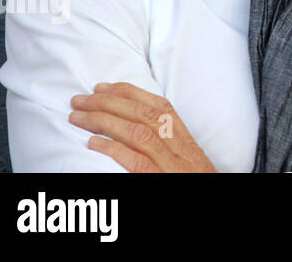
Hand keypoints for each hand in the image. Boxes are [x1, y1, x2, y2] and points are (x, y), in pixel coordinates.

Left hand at [69, 81, 216, 172]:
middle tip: (80, 99)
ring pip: (139, 133)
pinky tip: (92, 143)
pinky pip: (137, 162)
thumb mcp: (188, 162)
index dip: (130, 93)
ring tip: (77, 118)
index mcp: (186, 142)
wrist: (214, 203)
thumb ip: (169, 145)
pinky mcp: (160, 180)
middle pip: (145, 116)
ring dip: (104, 121)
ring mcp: (171, 165)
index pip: (160, 106)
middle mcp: (181, 149)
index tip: (103, 87)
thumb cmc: (192, 183)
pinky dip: (114, 149)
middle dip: (109, 103)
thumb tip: (136, 129)